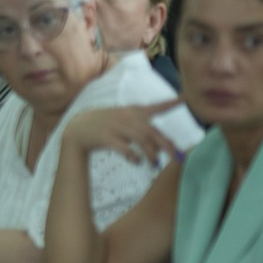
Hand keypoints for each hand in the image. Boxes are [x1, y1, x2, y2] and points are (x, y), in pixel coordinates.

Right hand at [61, 101, 184, 164]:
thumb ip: (141, 127)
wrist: (78, 129)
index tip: (185, 99)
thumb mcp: (123, 118)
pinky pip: (125, 148)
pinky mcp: (106, 137)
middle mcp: (126, 117)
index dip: (170, 104)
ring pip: (141, 140)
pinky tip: (137, 161)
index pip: (155, 107)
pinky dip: (134, 156)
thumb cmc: (105, 125)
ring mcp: (116, 127)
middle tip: (176, 157)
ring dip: (151, 154)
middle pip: (152, 132)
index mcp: (132, 111)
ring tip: (154, 163)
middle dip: (166, 145)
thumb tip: (162, 144)